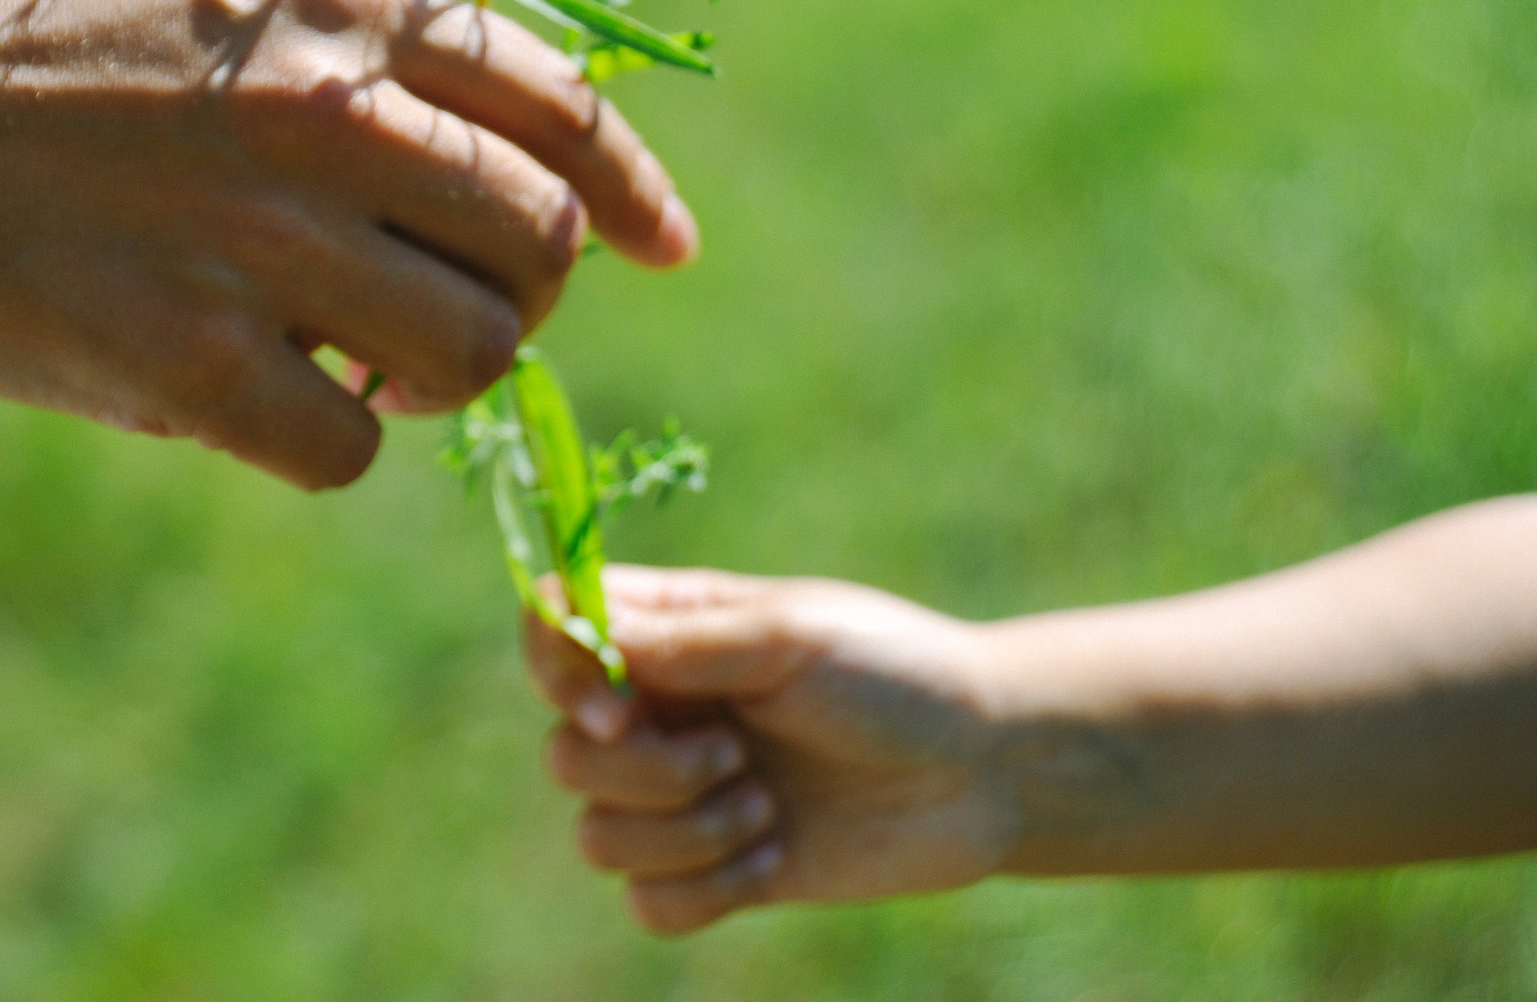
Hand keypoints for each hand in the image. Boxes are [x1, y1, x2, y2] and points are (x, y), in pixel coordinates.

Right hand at [0, 0, 696, 490]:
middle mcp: (329, 113)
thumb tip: (483, 172)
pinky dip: (327, 440)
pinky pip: (353, 446)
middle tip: (441, 312)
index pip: (558, 106)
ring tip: (344, 355)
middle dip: (519, 296)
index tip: (663, 246)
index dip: (631, 189)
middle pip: (537, 246)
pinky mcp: (195, 366)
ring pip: (474, 355)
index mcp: (342, 12)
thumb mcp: (213, 4)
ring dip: (432, 377)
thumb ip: (356, 65)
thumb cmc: (27, 65)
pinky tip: (254, 399)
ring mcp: (265, 242)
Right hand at [523, 566, 1011, 932]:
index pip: (549, 633)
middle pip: (564, 756)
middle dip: (646, 773)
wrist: (987, 769)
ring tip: (765, 806)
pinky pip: (649, 904)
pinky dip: (707, 890)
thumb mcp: (792, 637)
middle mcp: (663, 711)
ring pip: (598, 837)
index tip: (614, 709)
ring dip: (684, 833)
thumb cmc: (895, 676)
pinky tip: (775, 857)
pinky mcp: (719, 871)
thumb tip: (581, 631)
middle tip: (734, 755)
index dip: (557, 674)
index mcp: (670, 632)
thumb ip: (682, 642)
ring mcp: (686, 795)